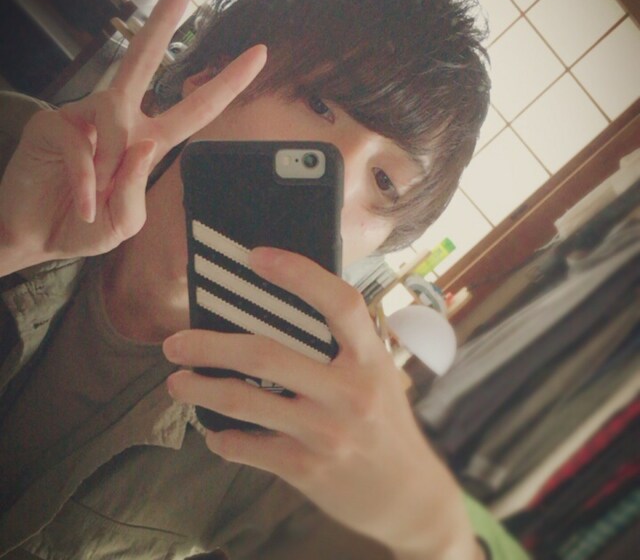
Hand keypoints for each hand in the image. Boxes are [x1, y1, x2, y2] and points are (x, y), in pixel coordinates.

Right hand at [0, 0, 265, 274]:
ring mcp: (86, 117)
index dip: (227, 83)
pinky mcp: (54, 124)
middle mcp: (121, 120)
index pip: (195, 108)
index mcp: (148, 141)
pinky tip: (83, 204)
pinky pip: (81, 146)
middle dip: (167, 16)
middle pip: (147, 58)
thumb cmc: (84, 226)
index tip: (258, 55)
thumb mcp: (124, 222)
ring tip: (98, 201)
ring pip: (117, 114)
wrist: (35, 238)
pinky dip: (86, 184)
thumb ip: (137, 190)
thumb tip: (141, 144)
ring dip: (112, 166)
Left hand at [163, 247, 478, 558]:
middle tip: (175, 342)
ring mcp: (326, 433)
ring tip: (176, 382)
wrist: (410, 496)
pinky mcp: (307, 469)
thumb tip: (286, 309)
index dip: (299, 274)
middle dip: (209, 346)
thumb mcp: (380, 374)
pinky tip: (213, 430)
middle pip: (265, 355)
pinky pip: (248, 447)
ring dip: (200, 389)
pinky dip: (222, 437)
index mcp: (370, 359)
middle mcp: (349, 393)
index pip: (339, 304)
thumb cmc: (388, 422)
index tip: (257, 256)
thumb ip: (345, 346)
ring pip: (244, 402)